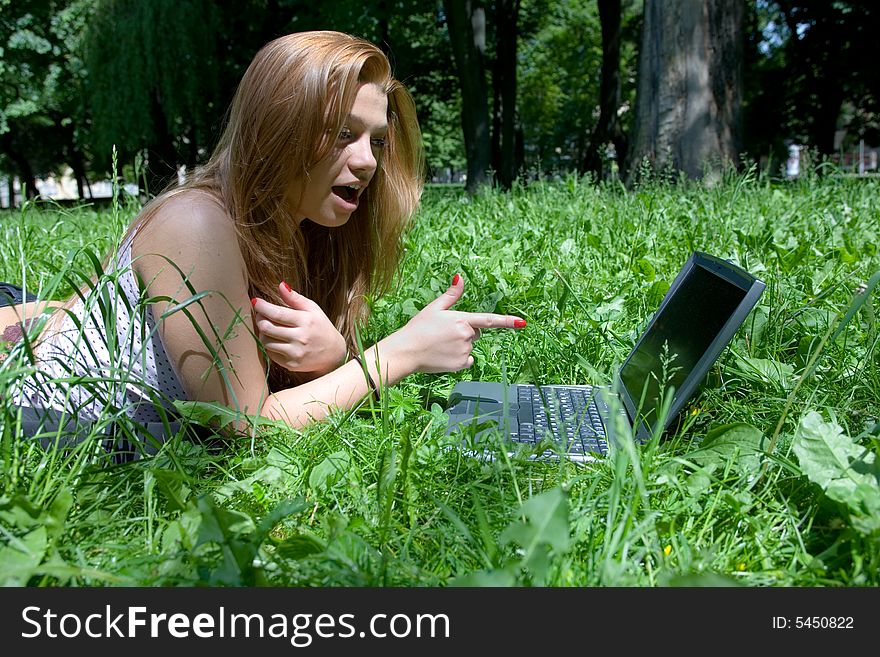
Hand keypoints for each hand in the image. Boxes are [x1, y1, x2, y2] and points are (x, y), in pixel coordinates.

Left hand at [252, 282, 346, 374]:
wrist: (333, 354)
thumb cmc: (321, 327)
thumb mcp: (313, 309)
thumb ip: (295, 298)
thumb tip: (280, 285)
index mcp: (306, 321)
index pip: (277, 313)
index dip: (262, 307)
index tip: (256, 301)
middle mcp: (300, 338)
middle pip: (267, 328)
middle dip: (259, 319)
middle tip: (260, 314)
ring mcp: (295, 353)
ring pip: (266, 342)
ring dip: (262, 332)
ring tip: (268, 327)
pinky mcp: (291, 364)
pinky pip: (270, 353)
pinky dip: (269, 345)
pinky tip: (275, 339)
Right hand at [392, 274, 525, 373]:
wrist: (406, 351)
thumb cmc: (418, 328)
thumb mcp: (434, 308)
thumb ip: (451, 295)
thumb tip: (460, 278)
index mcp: (462, 319)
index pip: (489, 320)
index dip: (507, 322)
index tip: (522, 323)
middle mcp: (466, 335)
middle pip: (475, 334)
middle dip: (465, 333)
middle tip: (444, 334)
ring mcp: (464, 351)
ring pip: (470, 347)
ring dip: (459, 346)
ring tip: (440, 345)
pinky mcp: (461, 364)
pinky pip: (467, 360)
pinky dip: (459, 359)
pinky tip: (444, 356)